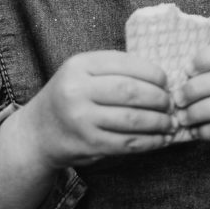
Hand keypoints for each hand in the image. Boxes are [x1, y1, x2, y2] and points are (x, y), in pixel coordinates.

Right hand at [19, 51, 174, 168]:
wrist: (38, 133)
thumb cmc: (69, 98)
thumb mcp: (82, 73)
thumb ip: (114, 70)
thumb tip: (160, 77)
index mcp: (79, 66)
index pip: (125, 64)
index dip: (152, 73)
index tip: (165, 81)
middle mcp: (77, 91)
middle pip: (131, 91)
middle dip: (158, 98)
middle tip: (171, 103)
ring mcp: (82, 119)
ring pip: (133, 119)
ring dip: (159, 122)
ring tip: (170, 122)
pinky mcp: (89, 144)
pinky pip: (128, 143)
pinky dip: (150, 141)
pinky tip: (160, 139)